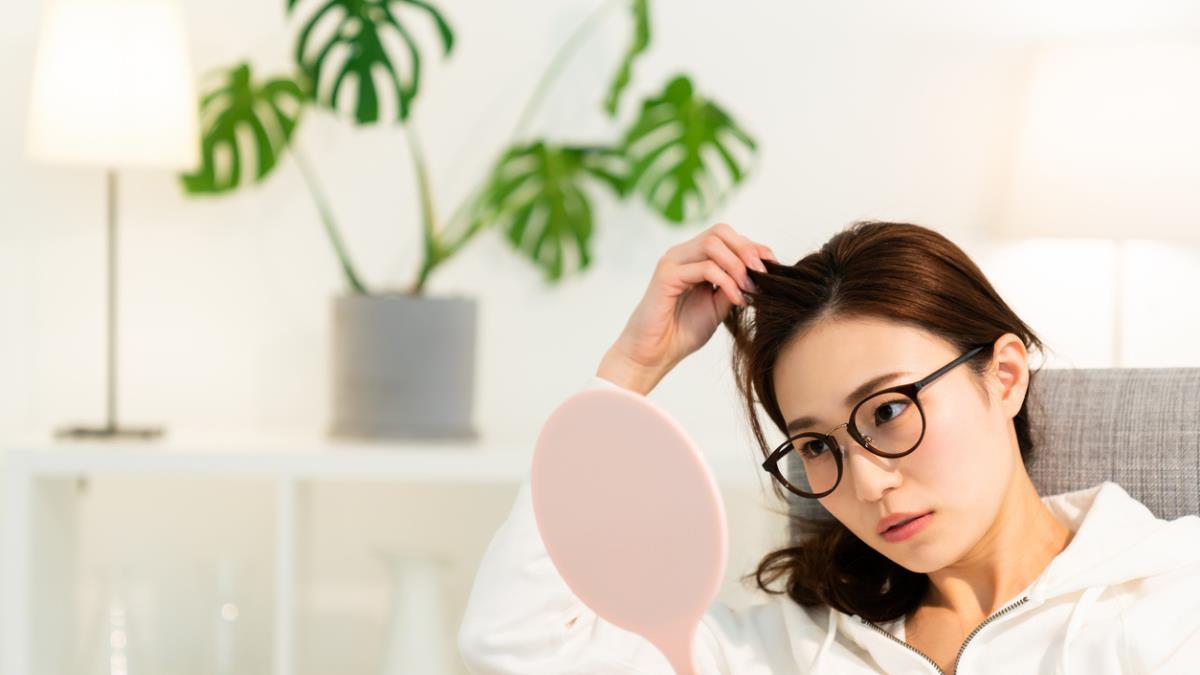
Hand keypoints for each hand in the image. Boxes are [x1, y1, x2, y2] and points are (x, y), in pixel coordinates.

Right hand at [598, 223, 776, 393]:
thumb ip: (733, 286)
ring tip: (749, 289)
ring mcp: (672, 262)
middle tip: (763, 275)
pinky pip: (705, 268)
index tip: (773, 267)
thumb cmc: (681, 332)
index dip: (753, 247)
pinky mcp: (666, 276)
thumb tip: (759, 273)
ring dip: (738, 265)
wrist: (654, 355)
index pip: (727, 237)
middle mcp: (681, 254)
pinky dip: (727, 282)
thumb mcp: (718, 306)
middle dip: (747, 250)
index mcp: (693, 258)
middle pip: (720, 231)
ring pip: (713, 244)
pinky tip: (736, 300)